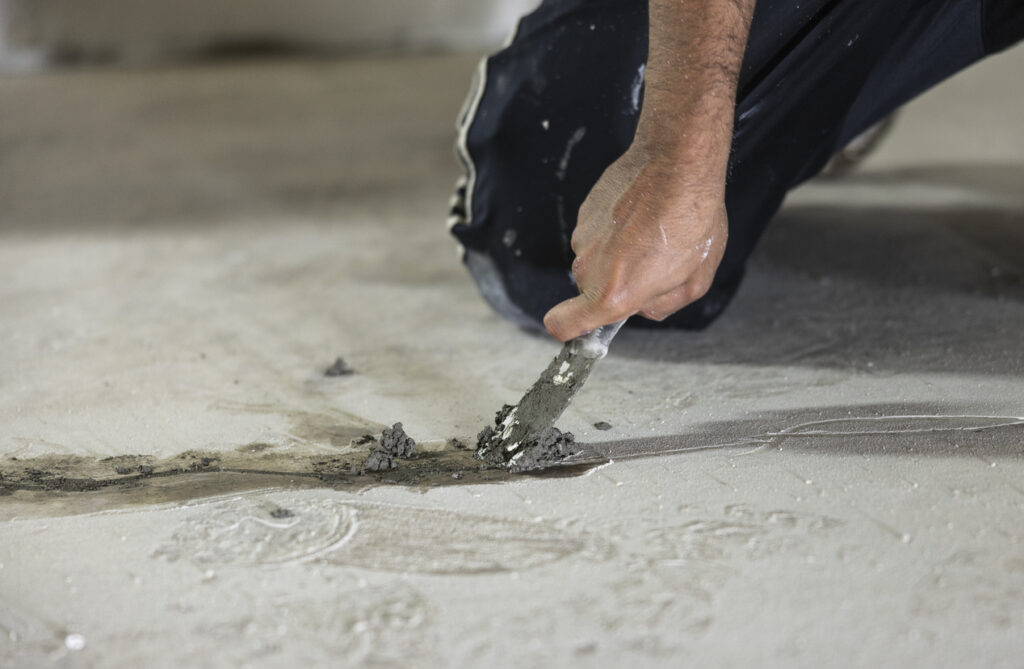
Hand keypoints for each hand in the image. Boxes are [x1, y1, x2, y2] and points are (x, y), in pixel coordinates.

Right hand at [542, 145, 727, 341]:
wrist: (677, 163)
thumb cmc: (692, 220)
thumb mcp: (694, 281)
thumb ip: (662, 306)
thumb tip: (644, 307)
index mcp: (613, 294)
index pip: (561, 325)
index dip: (570, 330)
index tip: (585, 325)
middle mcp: (589, 268)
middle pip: (591, 291)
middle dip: (618, 284)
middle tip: (653, 263)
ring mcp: (583, 237)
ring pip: (597, 260)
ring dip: (620, 253)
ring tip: (653, 232)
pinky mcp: (585, 212)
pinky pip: (598, 233)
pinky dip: (617, 229)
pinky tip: (643, 212)